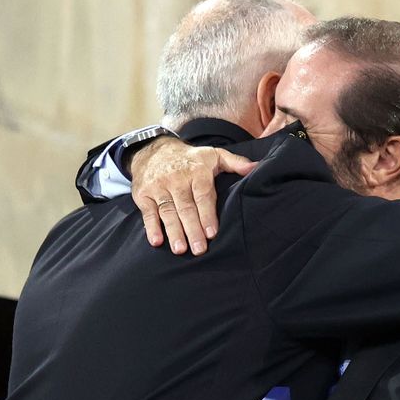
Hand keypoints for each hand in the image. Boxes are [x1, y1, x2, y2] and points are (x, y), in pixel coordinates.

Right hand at [131, 140, 255, 255]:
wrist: (153, 150)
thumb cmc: (190, 159)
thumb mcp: (213, 154)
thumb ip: (235, 162)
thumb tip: (256, 168)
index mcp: (197, 172)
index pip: (203, 196)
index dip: (207, 215)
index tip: (212, 233)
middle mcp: (177, 179)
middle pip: (185, 207)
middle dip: (192, 229)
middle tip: (199, 249)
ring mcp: (159, 187)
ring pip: (167, 212)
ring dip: (174, 232)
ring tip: (180, 250)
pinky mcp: (143, 194)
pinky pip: (148, 212)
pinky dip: (151, 227)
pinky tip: (156, 242)